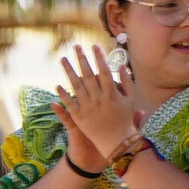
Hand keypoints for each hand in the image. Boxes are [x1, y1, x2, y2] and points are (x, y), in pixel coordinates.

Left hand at [57, 44, 138, 159]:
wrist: (116, 142)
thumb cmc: (125, 120)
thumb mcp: (131, 100)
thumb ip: (127, 82)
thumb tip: (122, 66)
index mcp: (112, 94)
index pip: (104, 71)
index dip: (99, 58)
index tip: (94, 46)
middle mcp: (98, 99)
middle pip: (88, 75)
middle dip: (82, 59)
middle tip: (76, 46)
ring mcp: (88, 108)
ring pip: (76, 86)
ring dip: (68, 71)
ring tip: (63, 59)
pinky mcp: (79, 117)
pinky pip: (70, 103)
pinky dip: (63, 94)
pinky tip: (57, 85)